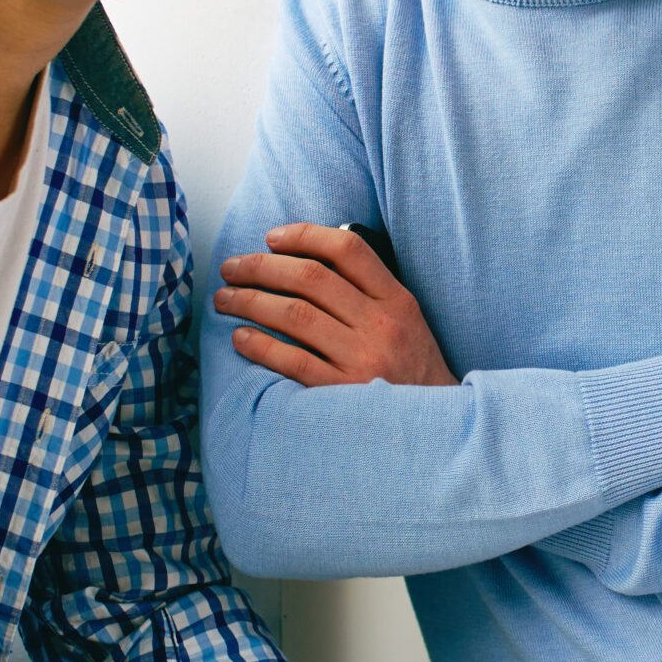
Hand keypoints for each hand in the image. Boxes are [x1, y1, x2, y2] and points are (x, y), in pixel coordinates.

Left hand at [217, 223, 454, 386]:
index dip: (304, 235)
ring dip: (251, 301)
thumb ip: (369, 292)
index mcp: (397, 300)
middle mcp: (381, 325)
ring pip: (295, 315)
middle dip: (261, 267)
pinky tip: (240, 338)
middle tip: (232, 268)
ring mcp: (363, 359)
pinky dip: (261, 346)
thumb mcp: (406, 322)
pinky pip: (294, 361)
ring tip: (225, 299)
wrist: (436, 426)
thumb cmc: (411, 369)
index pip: (349, 250)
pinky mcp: (343, 393)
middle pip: (311, 278)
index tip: (272, 238)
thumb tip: (307, 261)